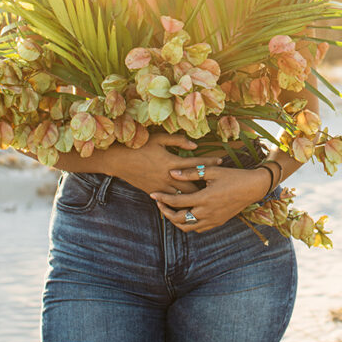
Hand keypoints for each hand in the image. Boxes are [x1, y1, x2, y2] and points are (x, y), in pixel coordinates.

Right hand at [105, 131, 223, 196]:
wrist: (119, 161)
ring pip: (182, 197)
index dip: (210, 162)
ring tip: (208, 196)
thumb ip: (178, 140)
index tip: (222, 160)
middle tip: (218, 184)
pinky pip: (171, 201)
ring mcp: (161, 186)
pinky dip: (180, 202)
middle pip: (193, 185)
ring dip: (194, 197)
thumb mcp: (159, 139)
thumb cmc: (140, 146)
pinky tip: (189, 203)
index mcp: (171, 161)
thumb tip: (195, 145)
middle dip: (206, 186)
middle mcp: (168, 176)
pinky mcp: (155, 192)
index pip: (195, 163)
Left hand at [149, 165, 271, 232]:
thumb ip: (191, 172)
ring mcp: (213, 220)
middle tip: (159, 203)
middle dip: (166, 212)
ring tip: (170, 211)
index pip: (176, 202)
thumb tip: (172, 172)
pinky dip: (189, 224)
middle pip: (179, 219)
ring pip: (187, 227)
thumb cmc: (232, 176)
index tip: (152, 194)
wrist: (253, 187)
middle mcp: (207, 212)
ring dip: (176, 221)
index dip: (162, 198)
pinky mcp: (218, 222)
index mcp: (204, 198)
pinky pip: (199, 228)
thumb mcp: (212, 170)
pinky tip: (186, 215)